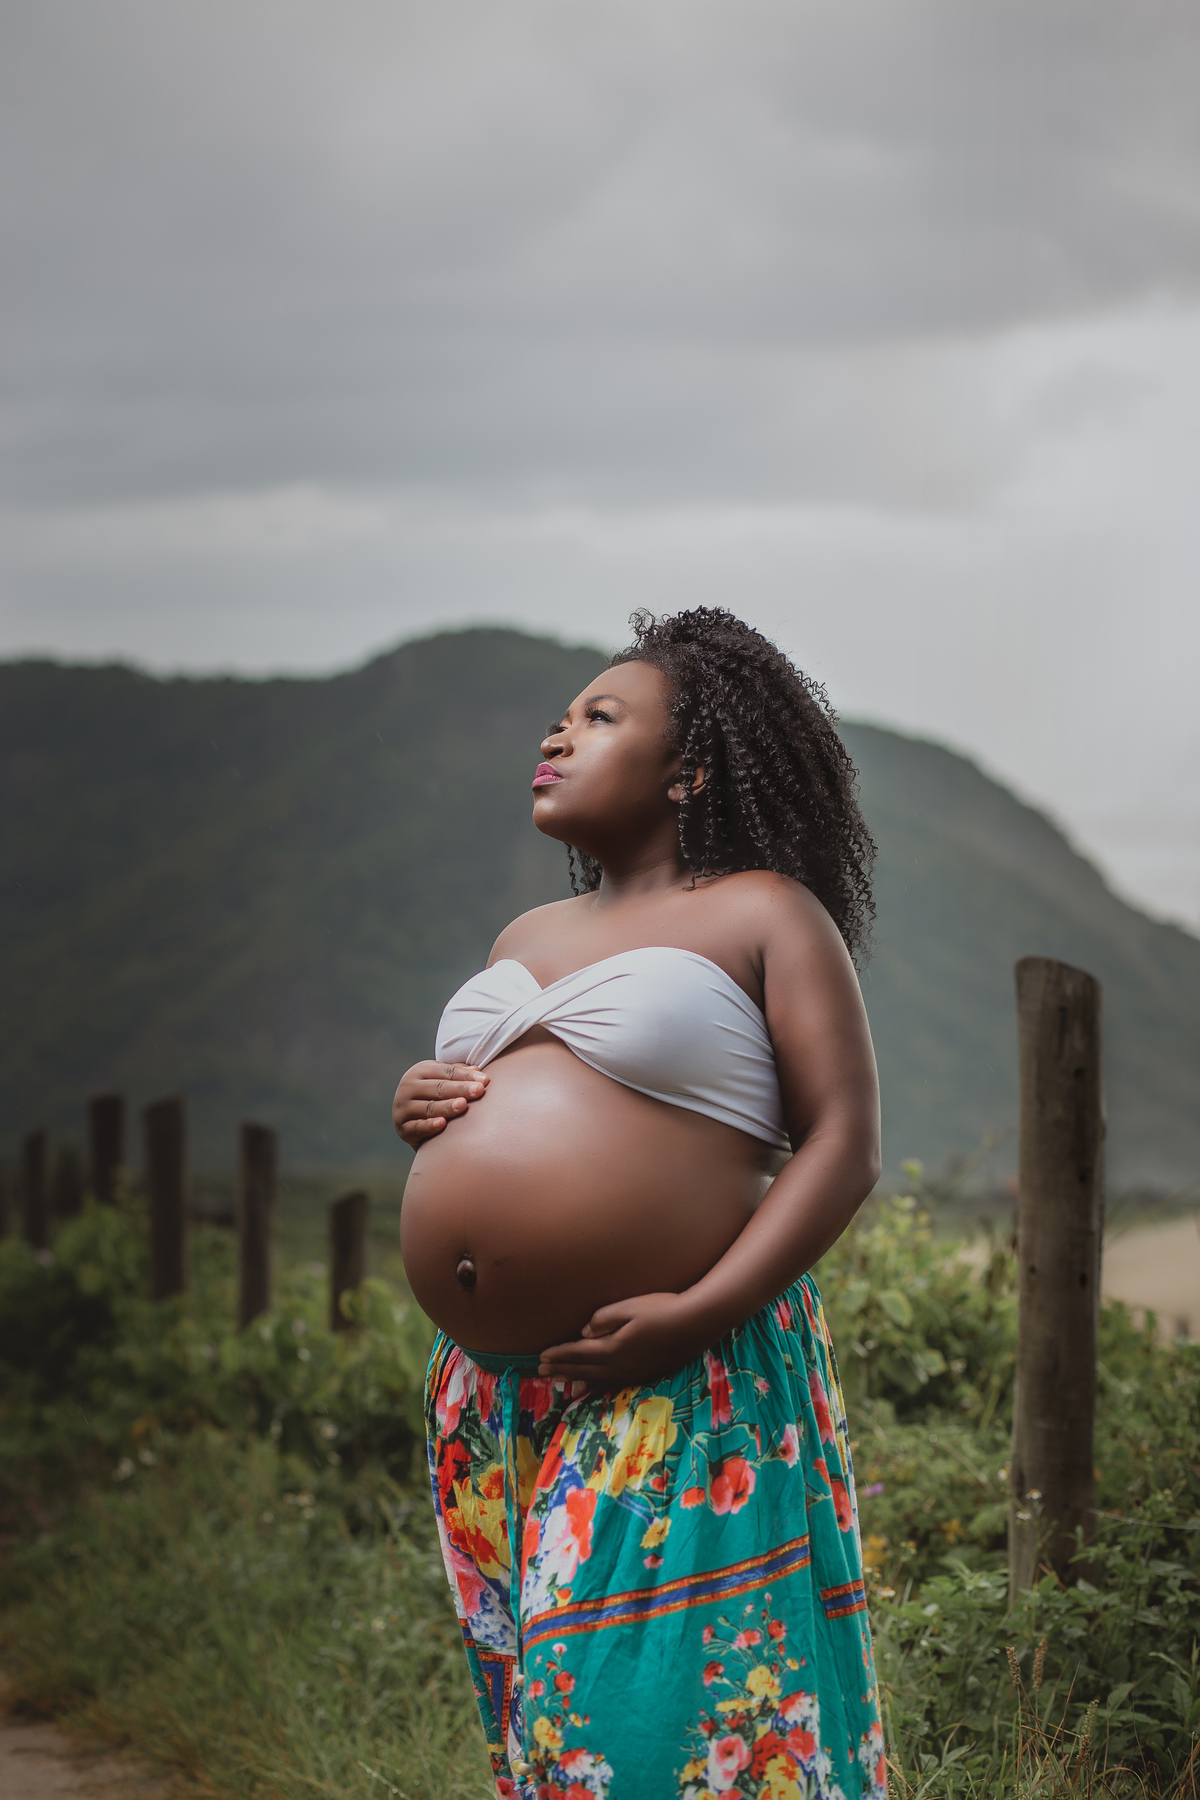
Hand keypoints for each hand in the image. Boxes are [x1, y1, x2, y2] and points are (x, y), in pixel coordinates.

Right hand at [391, 1060, 488, 1148]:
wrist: (411, 1121)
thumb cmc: (434, 1096)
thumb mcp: (443, 1081)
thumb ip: (458, 1074)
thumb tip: (477, 1070)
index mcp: (419, 1071)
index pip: (446, 1072)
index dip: (465, 1076)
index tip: (484, 1080)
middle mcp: (407, 1087)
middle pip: (438, 1088)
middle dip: (460, 1089)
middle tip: (478, 1091)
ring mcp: (403, 1108)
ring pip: (428, 1107)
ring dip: (446, 1106)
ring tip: (463, 1105)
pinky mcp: (402, 1128)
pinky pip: (417, 1127)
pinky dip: (429, 1125)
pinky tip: (442, 1124)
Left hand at [538, 1291, 712, 1389]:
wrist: (696, 1324)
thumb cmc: (662, 1308)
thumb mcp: (630, 1306)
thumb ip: (604, 1319)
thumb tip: (584, 1332)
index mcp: (614, 1347)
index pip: (579, 1353)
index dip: (559, 1355)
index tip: (541, 1357)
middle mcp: (621, 1365)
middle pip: (584, 1369)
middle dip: (562, 1369)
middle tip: (542, 1370)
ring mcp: (634, 1372)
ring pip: (597, 1378)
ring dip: (576, 1377)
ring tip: (560, 1379)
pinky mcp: (645, 1373)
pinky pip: (612, 1382)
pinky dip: (595, 1383)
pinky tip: (592, 1382)